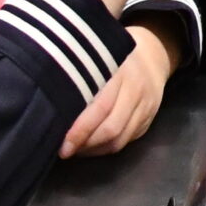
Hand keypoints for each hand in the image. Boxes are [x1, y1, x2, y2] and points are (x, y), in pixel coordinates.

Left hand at [62, 23, 179, 157]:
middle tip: (65, 150)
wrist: (153, 55)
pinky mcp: (149, 120)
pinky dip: (106, 148)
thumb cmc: (113, 57)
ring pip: (119, 140)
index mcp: (120, 71)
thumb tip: (52, 107)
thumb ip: (81, 78)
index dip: (80, 129)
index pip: (101, 107)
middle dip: (85, 143)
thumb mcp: (99, 58)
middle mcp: (136, 90)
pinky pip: (126, 142)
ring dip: (95, 150)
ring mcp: (146, 106)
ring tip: (76, 149)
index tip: (61, 141)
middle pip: (111, 128)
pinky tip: (92, 146)